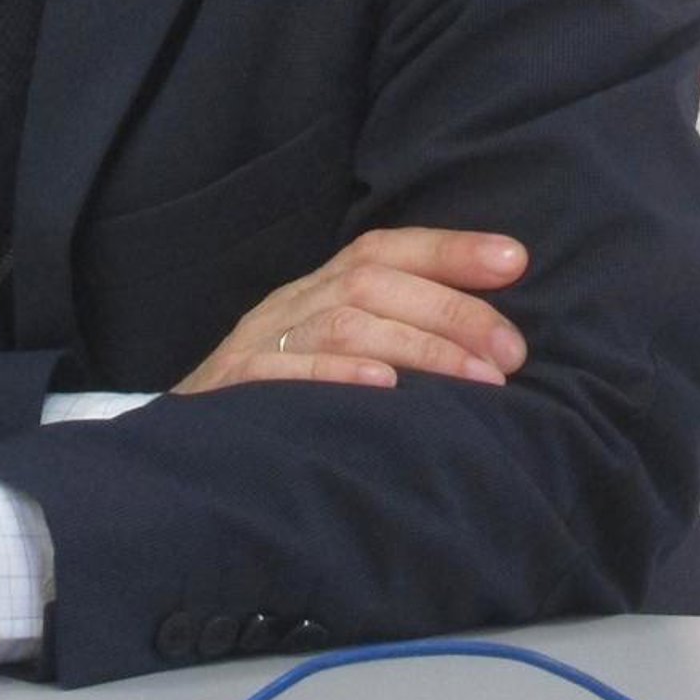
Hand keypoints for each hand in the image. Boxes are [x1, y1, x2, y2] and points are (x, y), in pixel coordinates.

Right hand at [171, 226, 528, 394]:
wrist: (183, 450)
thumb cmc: (284, 401)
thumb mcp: (337, 355)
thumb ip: (398, 338)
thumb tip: (496, 345)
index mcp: (320, 288)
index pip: (386, 249)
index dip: (450, 249)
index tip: (515, 260)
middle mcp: (293, 303)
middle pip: (373, 282)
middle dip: (453, 311)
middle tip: (513, 353)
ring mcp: (261, 341)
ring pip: (345, 323)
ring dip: (419, 347)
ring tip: (479, 380)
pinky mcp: (235, 388)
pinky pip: (285, 372)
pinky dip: (336, 376)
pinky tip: (383, 388)